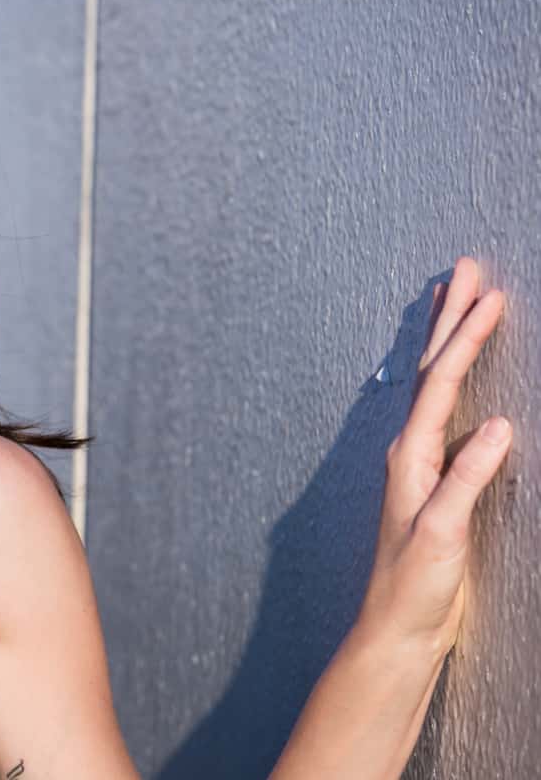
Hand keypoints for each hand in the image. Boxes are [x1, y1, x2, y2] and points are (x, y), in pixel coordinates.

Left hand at [358, 255, 510, 660]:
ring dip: (446, 339)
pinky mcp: (433, 480)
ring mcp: (420, 462)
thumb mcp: (442, 532)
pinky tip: (457, 371)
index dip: (466, 337)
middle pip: (431, 368)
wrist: (396, 627)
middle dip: (450, 318)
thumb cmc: (413, 586)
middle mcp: (410, 450)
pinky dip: (452, 378)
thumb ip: (467, 479)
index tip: (489, 295)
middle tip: (465, 268)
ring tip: (457, 297)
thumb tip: (498, 426)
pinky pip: (443, 410)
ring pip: (434, 384)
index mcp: (411, 455)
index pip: (441, 382)